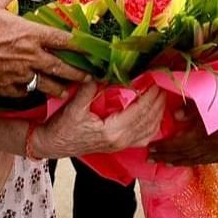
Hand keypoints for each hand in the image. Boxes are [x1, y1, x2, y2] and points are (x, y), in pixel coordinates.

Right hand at [0, 0, 88, 96]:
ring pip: (46, 85)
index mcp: (31, 34)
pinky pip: (24, 93)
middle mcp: (30, 56)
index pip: (64, 40)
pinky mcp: (5, 87)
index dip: (81, 45)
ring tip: (65, 91)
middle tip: (88, 78)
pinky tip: (33, 92)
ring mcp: (19, 74)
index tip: (93, 50)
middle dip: (77, 74)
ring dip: (58, 88)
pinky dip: (30, 92)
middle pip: (61, 68)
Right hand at [33, 82, 166, 157]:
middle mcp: (121, 140)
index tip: (156, 78)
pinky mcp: (119, 146)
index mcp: (113, 131)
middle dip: (159, 101)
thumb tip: (103, 71)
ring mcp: (121, 145)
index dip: (151, 94)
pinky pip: (144, 138)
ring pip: (150, 130)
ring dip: (159, 112)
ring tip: (163, 95)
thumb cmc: (62, 127)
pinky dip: (154, 126)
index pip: (140, 111)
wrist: (53, 145)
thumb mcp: (74, 106)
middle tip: (164, 82)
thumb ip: (90, 88)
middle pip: (149, 120)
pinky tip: (156, 116)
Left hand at [147, 105, 217, 165]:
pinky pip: (203, 161)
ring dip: (176, 161)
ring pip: (192, 160)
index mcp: (205, 135)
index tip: (149, 147)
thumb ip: (192, 110)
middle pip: (182, 155)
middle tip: (150, 158)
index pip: (178, 144)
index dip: (163, 146)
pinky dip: (191, 162)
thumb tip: (175, 117)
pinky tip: (185, 161)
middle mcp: (209, 148)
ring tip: (163, 162)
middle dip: (165, 156)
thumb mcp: (212, 104)